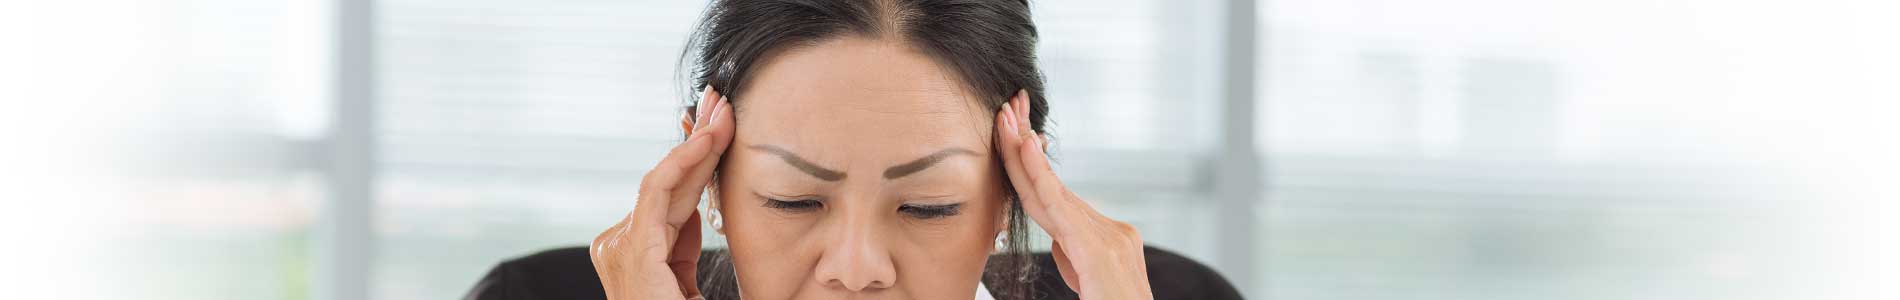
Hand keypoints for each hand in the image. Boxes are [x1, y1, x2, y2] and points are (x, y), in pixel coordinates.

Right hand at [590, 87, 733, 299]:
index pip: (668, 194)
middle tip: (722, 101)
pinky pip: (657, 194)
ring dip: (697, 143)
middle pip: (665, 183)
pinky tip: (707, 141)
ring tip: (724, 112)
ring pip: (663, 183)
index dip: (695, 158)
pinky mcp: (631, 251)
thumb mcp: (687, 278)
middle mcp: (619, 246)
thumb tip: (700, 206)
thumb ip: (686, 243)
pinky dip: (682, 162)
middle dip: (696, 139)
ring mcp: (619, 248)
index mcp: (637, 253)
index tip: (719, 124)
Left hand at [994, 91, 1152, 299]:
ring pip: (1052, 191)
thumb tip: (1057, 241)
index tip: (1015, 133)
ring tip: (1004, 118)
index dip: (1033, 165)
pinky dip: (1039, 174)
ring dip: (1023, 151)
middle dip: (1026, 145)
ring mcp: (1111, 239)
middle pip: (1055, 185)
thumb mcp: (1089, 283)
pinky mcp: (1099, 250)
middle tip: (1007, 106)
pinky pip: (1059, 207)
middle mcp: (1114, 232)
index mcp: (1108, 239)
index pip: (1060, 196)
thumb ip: (1075, 258)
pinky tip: (1023, 146)